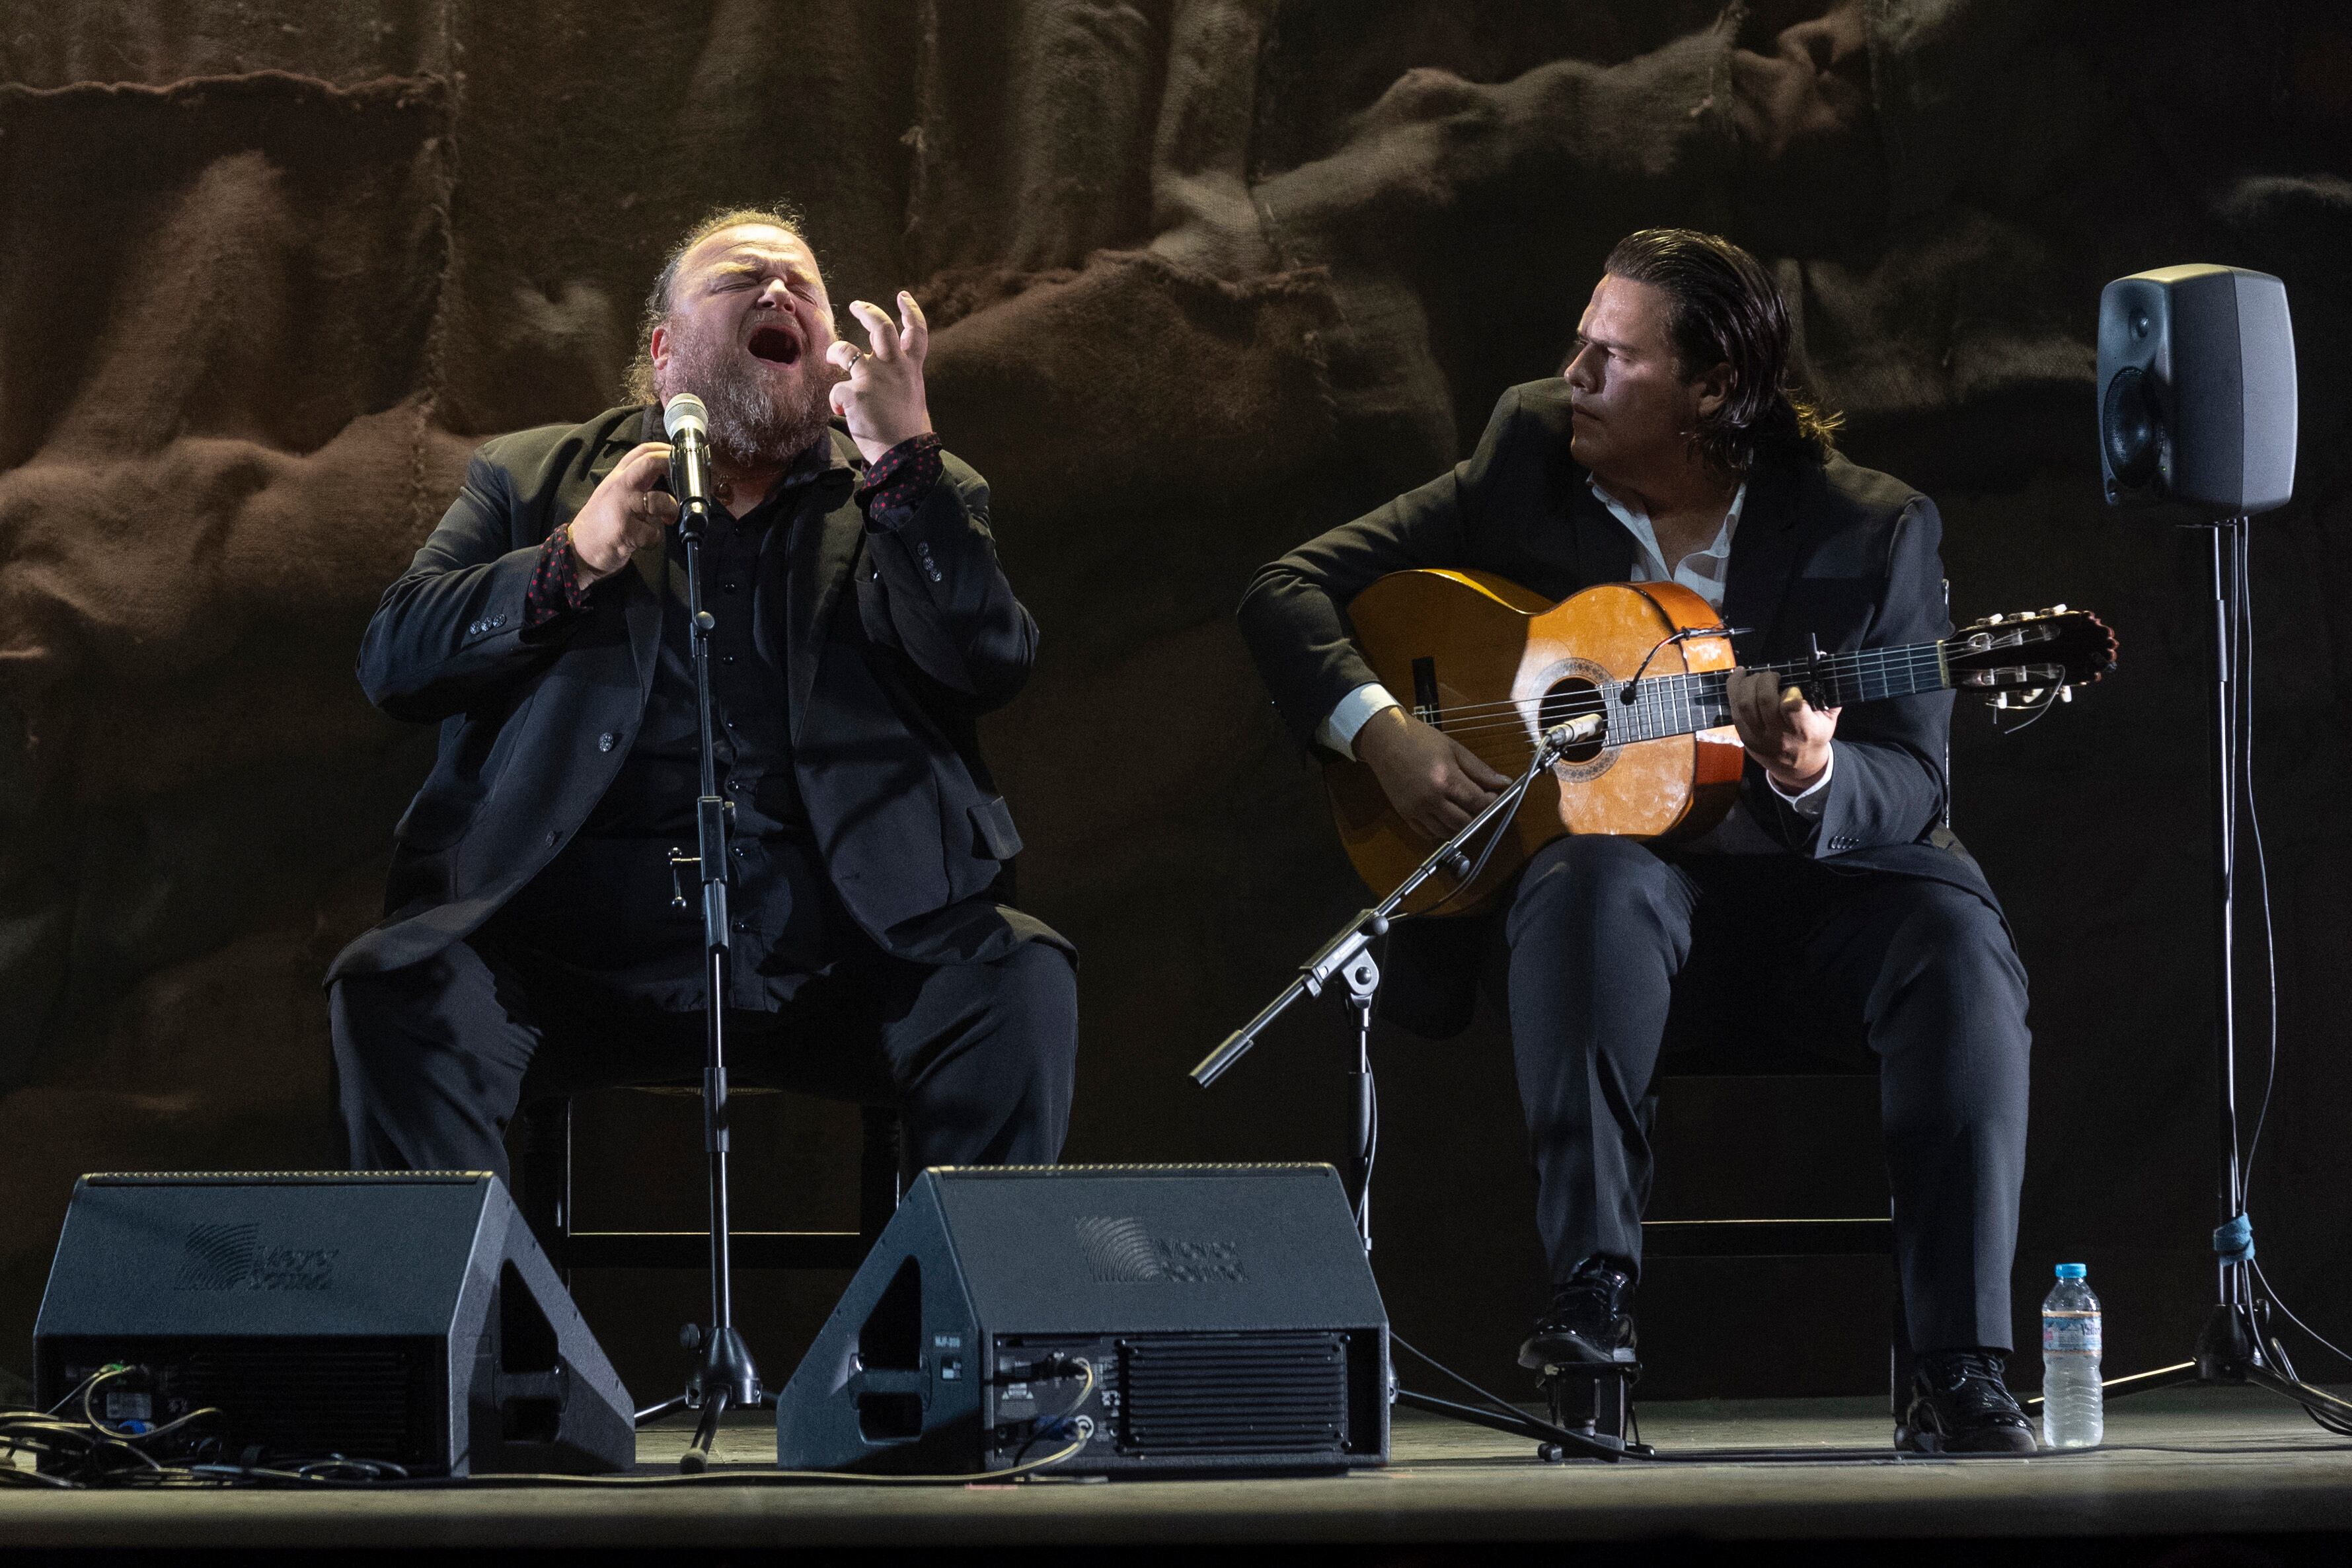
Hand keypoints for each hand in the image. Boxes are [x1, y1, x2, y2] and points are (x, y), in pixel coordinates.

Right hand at [568, 442, 677, 583]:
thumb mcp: (615, 496)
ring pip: (659, 500)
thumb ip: (637, 484)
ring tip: (666, 519)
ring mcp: (621, 508)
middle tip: (684, 478)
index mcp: (618, 478)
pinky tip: (644, 541)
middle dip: (671, 465)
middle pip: (649, 463)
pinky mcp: (625, 531)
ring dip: (670, 511)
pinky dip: (654, 539)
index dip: (664, 449)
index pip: (641, 451)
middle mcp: (619, 487)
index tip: (679, 455)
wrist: (578, 550)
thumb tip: (666, 475)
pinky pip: (654, 533)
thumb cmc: (601, 524)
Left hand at [828, 291, 933, 462]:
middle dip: (867, 310)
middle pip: (880, 326)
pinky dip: (836, 401)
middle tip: (856, 304)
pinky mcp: (855, 394)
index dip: (909, 311)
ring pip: (845, 349)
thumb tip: (884, 374)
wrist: (905, 455)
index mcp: (911, 369)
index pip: (916, 332)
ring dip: (835, 350)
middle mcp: (894, 367)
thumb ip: (900, 379)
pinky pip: (836, 390)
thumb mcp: (912, 397)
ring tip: (832, 354)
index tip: (902, 296)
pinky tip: (841, 412)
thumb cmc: (907, 433)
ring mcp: (874, 378)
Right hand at [1354, 706, 1512, 841]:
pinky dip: (1440, 830)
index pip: (1478, 802)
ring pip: (1447, 831)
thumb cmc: (1420, 740)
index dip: (1490, 802)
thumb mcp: (1454, 749)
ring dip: (1460, 825)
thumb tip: (1504, 782)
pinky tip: (1444, 816)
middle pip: (1465, 822)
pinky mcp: (1404, 814)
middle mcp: (1431, 799)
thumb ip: (1479, 769)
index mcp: (1446, 779)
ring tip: (1462, 809)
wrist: (1384, 740)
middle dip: (1477, 815)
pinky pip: (1427, 833)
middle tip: (1479, 803)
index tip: (1492, 795)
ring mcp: (1416, 809)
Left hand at [1726, 668, 1837, 790]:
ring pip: (1744, 704)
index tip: (1792, 687)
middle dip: (1766, 679)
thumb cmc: (1813, 737)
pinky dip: (1734, 688)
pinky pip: (1733, 710)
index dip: (1789, 692)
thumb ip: (1830, 699)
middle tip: (1773, 676)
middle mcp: (1779, 735)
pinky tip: (1739, 675)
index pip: (1791, 707)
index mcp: (1804, 730)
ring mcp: (1758, 737)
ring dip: (1748, 683)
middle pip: (1764, 701)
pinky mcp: (1744, 736)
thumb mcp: (1828, 722)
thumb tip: (1828, 672)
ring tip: (1757, 676)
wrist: (1797, 767)